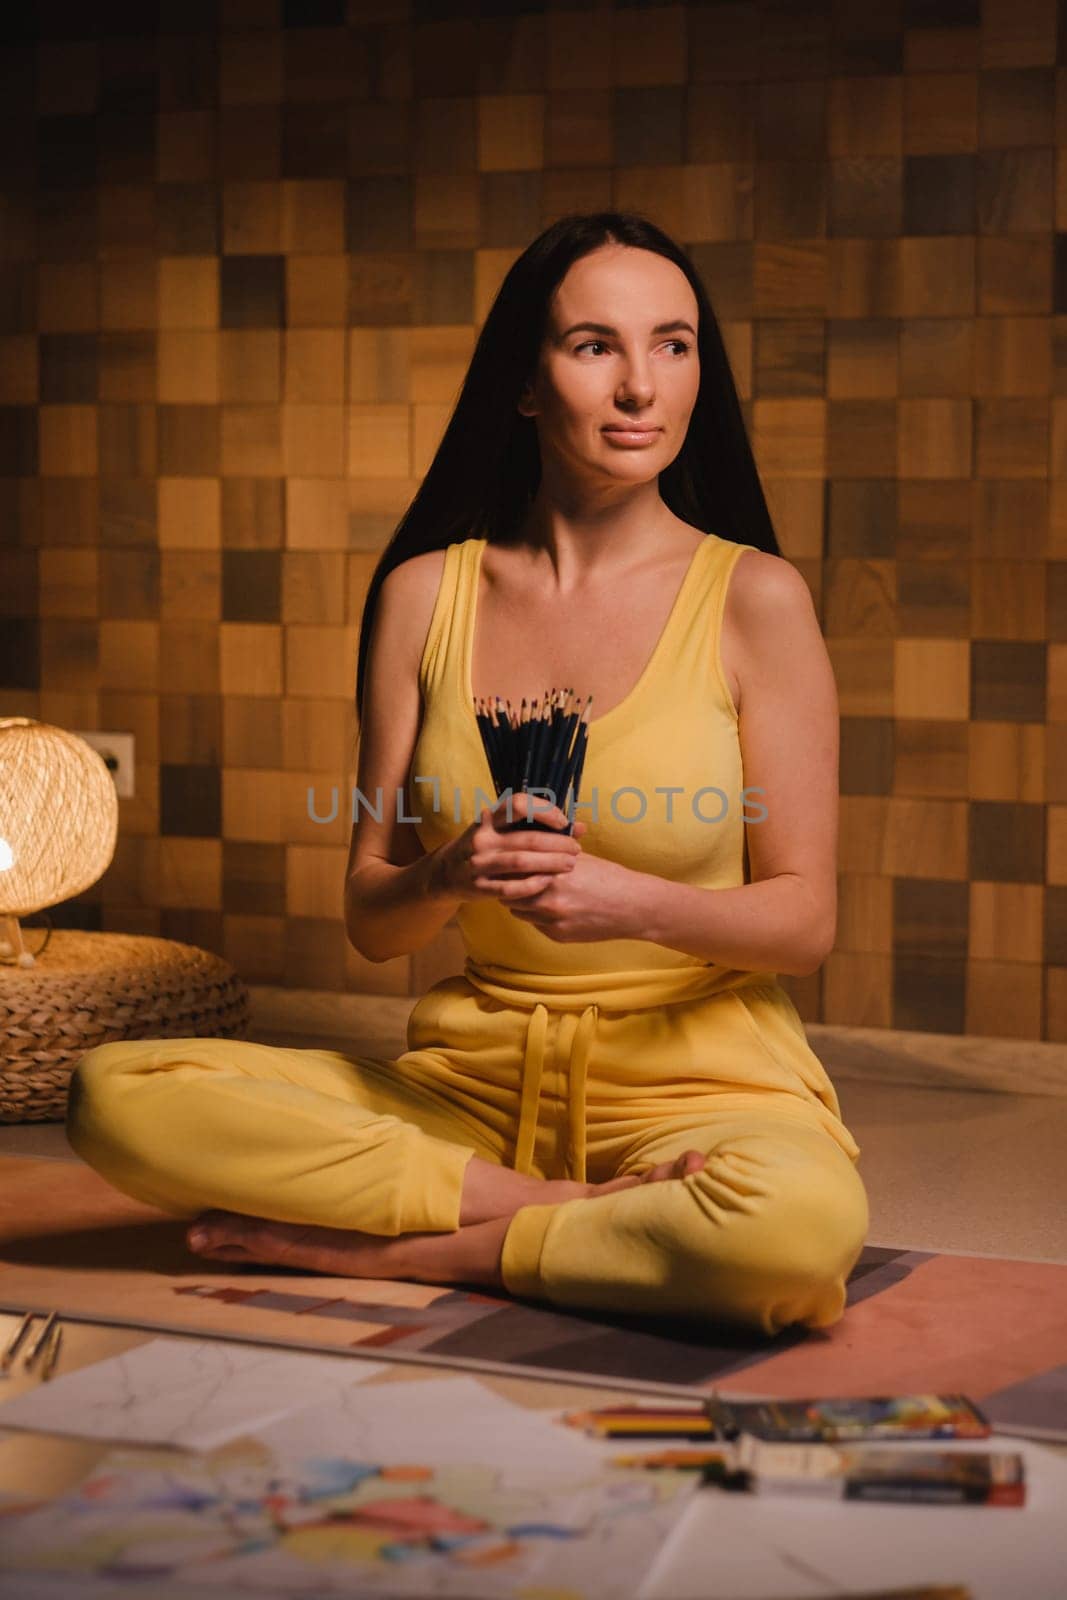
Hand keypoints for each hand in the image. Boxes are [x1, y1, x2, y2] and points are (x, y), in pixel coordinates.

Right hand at [429, 791, 583, 904]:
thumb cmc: (486, 847)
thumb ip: (537, 827)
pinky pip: (511, 888)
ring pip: (521, 862)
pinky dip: (533, 884)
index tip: (563, 822)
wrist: (446, 873)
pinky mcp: (478, 887)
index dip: (545, 811)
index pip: (518, 804)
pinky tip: (549, 882)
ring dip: (550, 863)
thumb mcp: (502, 831)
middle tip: (576, 848)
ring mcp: (478, 863)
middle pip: (527, 838)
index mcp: (489, 819)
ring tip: (570, 864)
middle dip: (557, 843)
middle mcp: (482, 838)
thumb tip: (580, 828)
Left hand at [507, 838, 637, 942]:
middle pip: (509, 892)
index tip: (509, 863)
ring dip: (522, 901)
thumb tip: (525, 848)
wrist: (633, 907)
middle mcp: (550, 897)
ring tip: (533, 892)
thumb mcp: (580, 858)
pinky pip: (534, 924)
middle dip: (510, 885)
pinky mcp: (557, 935)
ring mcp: (552, 919)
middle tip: (514, 879)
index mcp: (554, 872)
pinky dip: (537, 916)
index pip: (514, 870)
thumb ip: (551, 855)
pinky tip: (552, 908)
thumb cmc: (609, 877)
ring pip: (518, 910)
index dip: (509, 866)